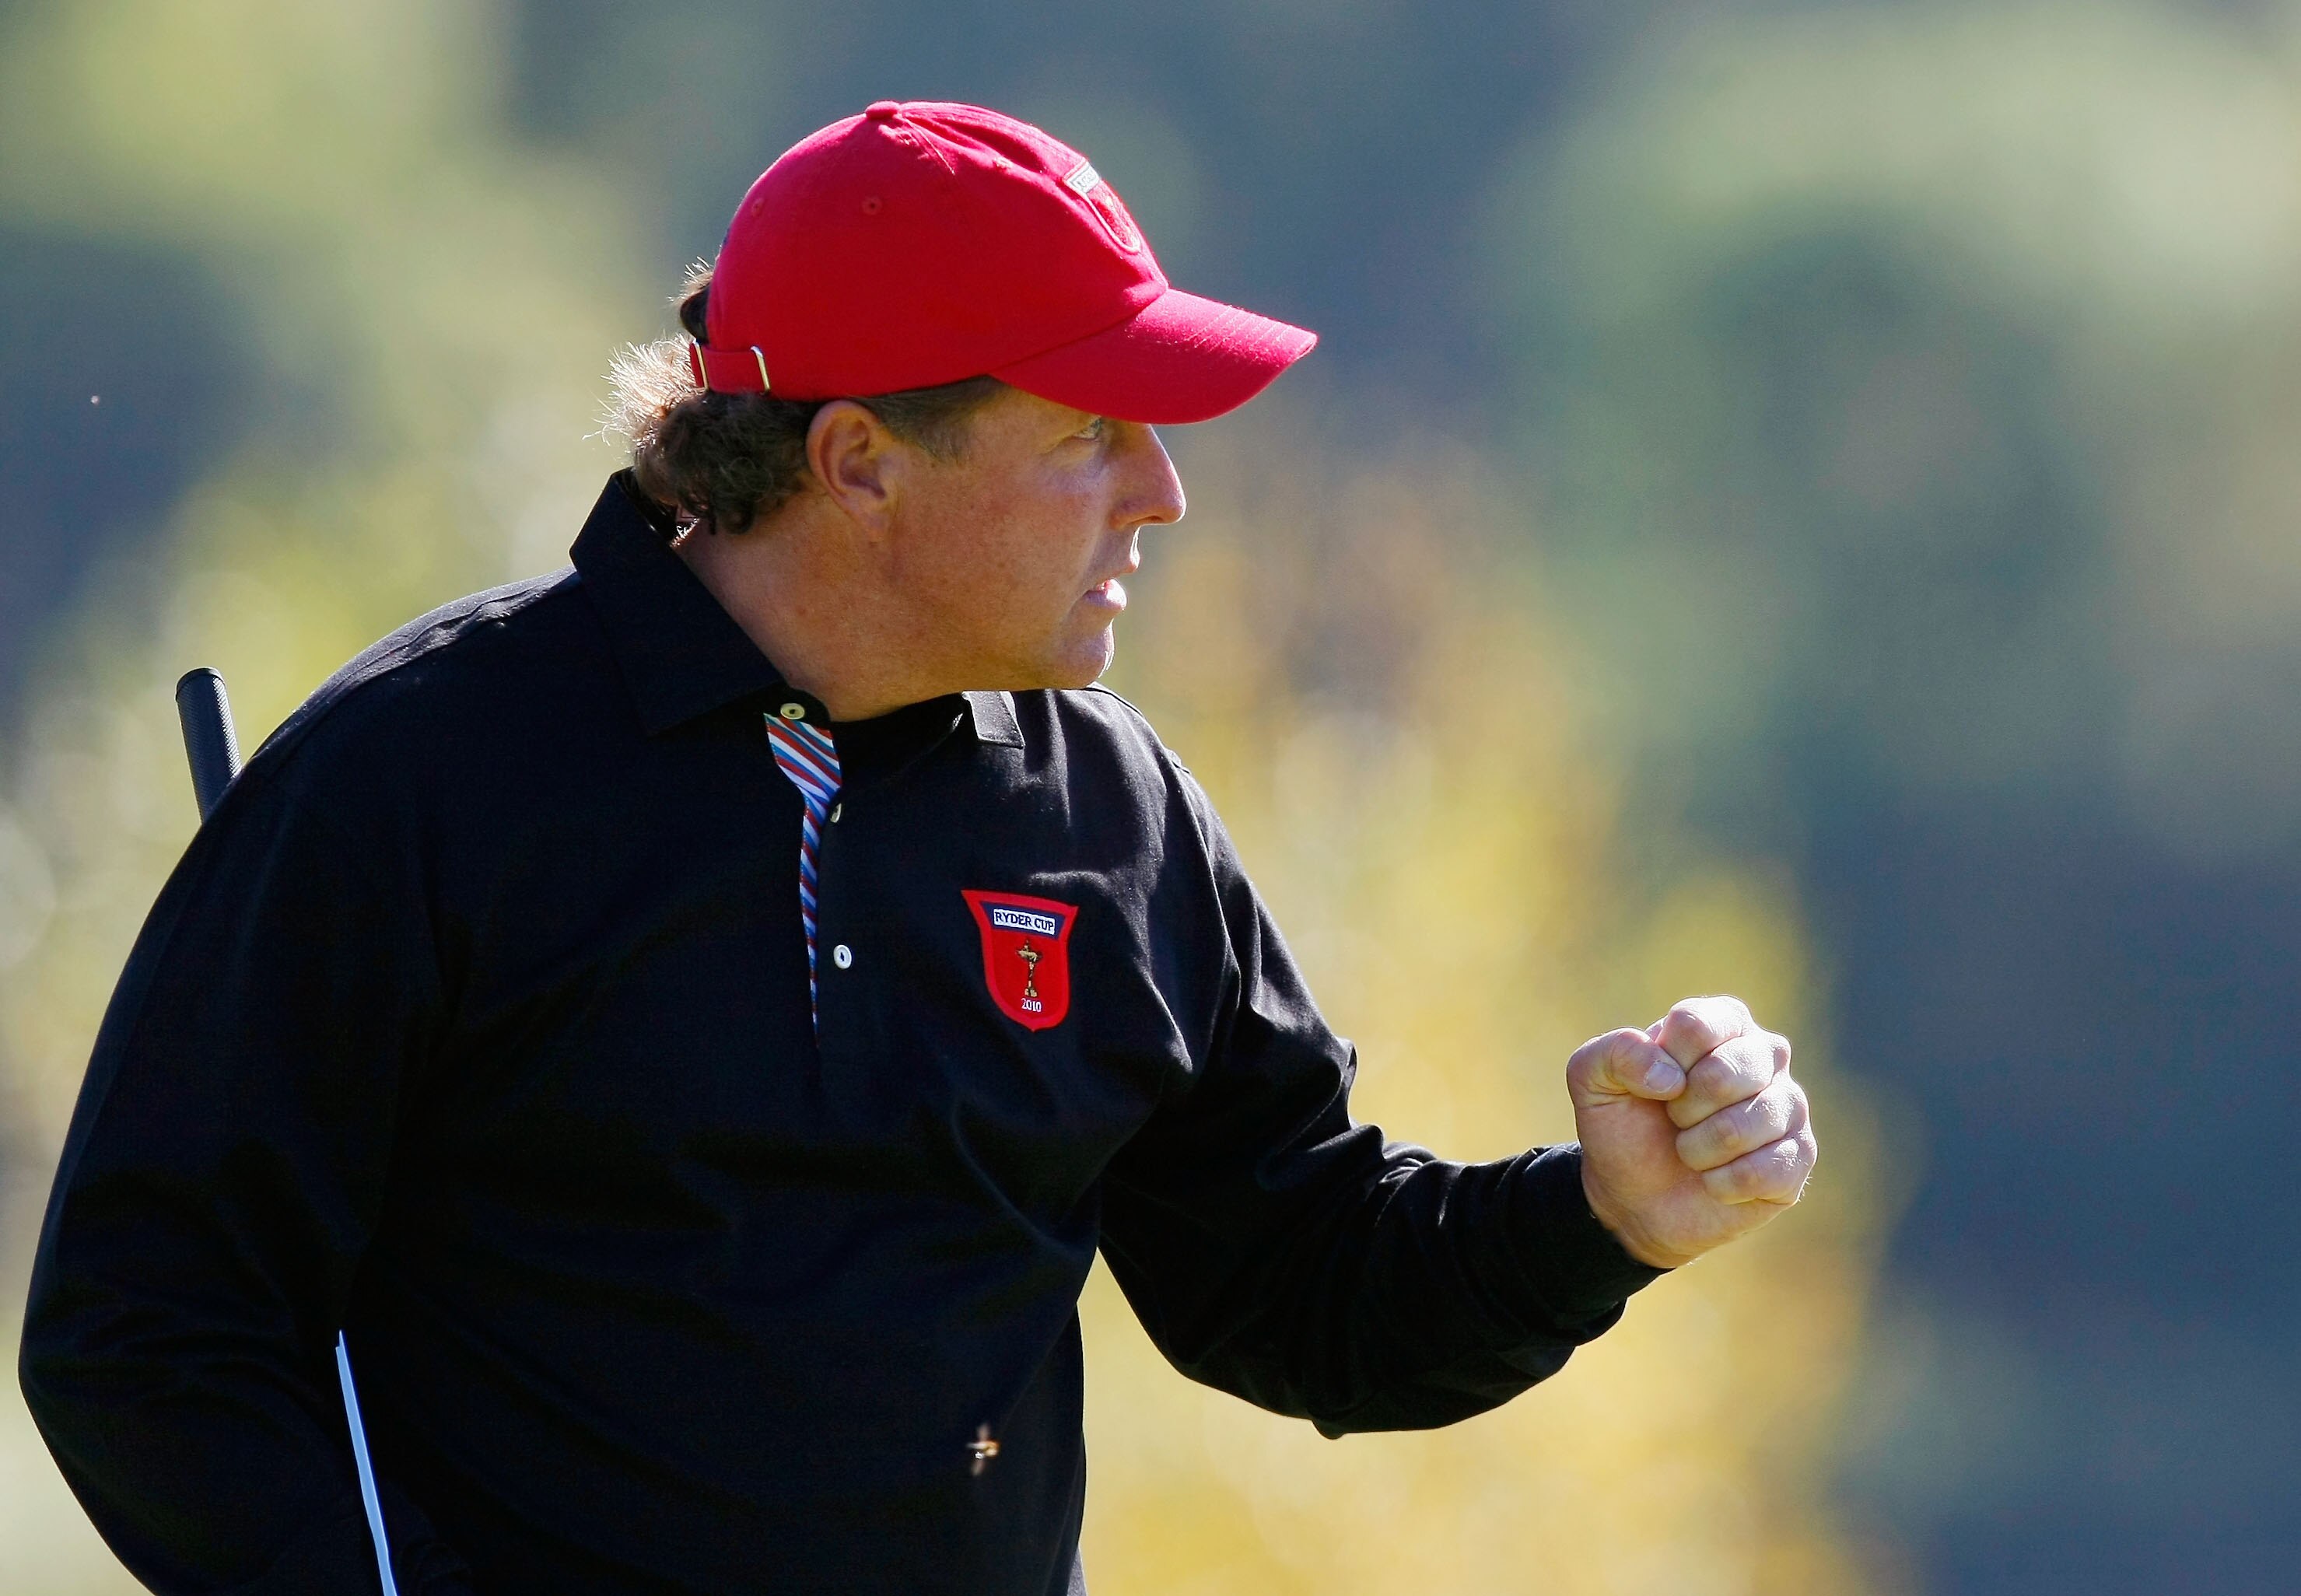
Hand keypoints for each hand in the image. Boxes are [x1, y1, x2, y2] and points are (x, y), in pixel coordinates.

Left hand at [1567, 996, 1815, 1269]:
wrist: (1635, 1198)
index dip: (1664, 1064)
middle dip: (1683, 1110)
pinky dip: (1722, 1184)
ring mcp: (1789, 1105)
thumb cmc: (1623, 1127)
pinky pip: (1767, 1170)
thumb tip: (1670, 1077)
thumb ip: (1614, 1053)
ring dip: (1700, 1149)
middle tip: (1675, 1121)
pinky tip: (1714, 1181)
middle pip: (1727, 1073)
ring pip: (1747, 1125)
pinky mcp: (1799, 1157)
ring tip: (1692, 1151)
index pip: (1696, 1025)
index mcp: (1722, 1022)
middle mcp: (1766, 1054)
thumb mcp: (1591, 1080)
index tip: (1656, 1086)